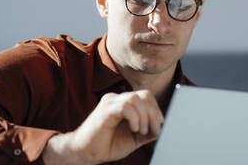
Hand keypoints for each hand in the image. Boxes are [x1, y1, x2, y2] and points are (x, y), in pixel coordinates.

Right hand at [42, 90, 163, 164]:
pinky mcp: (105, 110)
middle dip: (153, 113)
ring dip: (144, 117)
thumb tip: (163, 127)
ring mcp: (110, 102)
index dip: (156, 110)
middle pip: (144, 95)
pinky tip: (134, 128)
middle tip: (152, 130)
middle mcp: (117, 99)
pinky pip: (125, 106)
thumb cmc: (107, 144)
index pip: (146, 97)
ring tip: (141, 131)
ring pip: (136, 98)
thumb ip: (147, 132)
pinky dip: (134, 117)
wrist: (84, 152)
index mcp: (124, 103)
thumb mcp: (133, 138)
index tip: (157, 127)